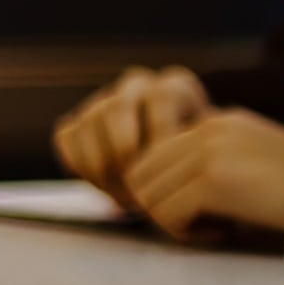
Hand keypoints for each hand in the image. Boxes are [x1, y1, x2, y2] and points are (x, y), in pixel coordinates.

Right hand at [56, 67, 215, 203]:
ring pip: (88, 122)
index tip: (169, 169)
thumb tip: (190, 154)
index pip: (162, 96)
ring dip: (102, 165)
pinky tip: (105, 187)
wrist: (176, 183)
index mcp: (175, 87)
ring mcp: (102, 103)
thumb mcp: (216, 160)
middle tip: (136, 185)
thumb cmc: (201, 174)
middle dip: (123, 151)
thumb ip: (207, 153)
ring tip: (124, 197)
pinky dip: (81, 165)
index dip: (162, 134)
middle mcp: (137, 87)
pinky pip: (67, 137)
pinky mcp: (76, 124)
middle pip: (116, 106)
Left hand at [117, 109, 283, 241]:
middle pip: (140, 174)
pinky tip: (220, 234)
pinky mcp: (213, 181)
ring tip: (210, 229)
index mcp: (214, 122)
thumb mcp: (250, 160)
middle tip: (194, 225)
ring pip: (148, 195)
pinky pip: (167, 213)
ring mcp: (207, 153)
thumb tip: (156, 189)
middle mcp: (205, 130)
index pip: (151, 155)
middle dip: (157, 206)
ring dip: (171, 222)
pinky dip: (185, 233)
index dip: (160, 189)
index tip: (191, 210)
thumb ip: (209, 162)